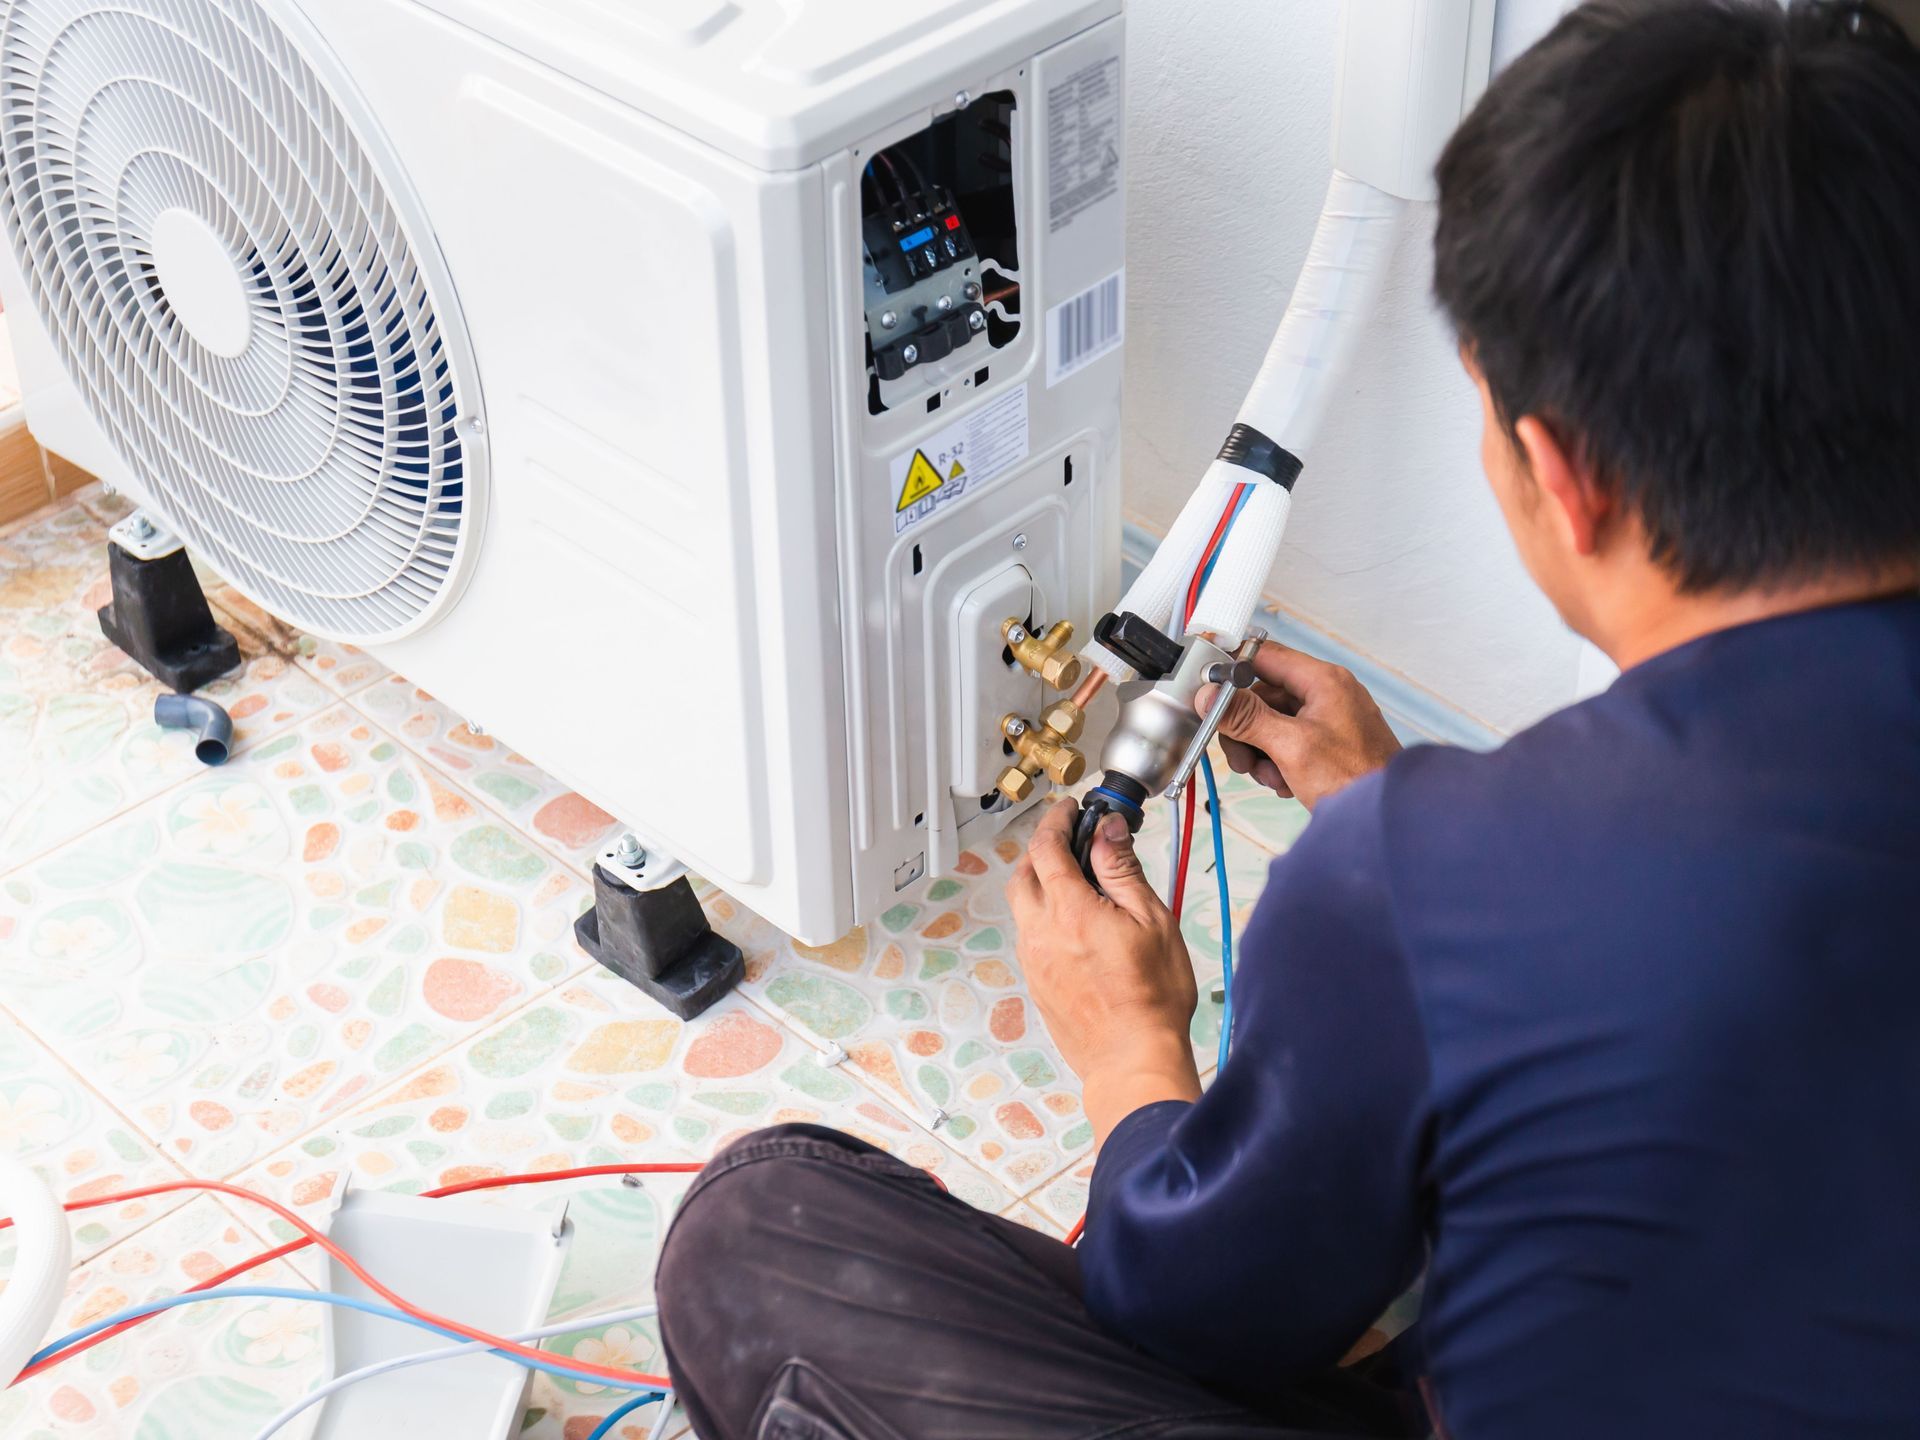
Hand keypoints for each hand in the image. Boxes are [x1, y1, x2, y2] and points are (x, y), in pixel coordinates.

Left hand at [1007, 798, 1201, 1144]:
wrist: (1132, 1059)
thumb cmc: (1152, 998)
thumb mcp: (1152, 921)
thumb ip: (1123, 870)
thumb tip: (1107, 831)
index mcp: (1070, 911)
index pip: (1047, 847)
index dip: (1057, 820)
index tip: (1071, 810)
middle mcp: (1041, 932)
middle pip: (1023, 873)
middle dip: (1042, 849)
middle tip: (1071, 841)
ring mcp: (1034, 960)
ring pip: (1023, 906)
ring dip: (1042, 883)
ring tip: (1078, 883)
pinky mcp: (1036, 983)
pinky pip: (1030, 935)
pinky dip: (1045, 916)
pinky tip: (1076, 925)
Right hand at [1199, 641, 1401, 810]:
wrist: (1384, 818)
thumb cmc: (1355, 779)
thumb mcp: (1290, 746)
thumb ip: (1247, 717)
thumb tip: (1211, 696)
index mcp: (1323, 680)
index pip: (1264, 656)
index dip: (1232, 672)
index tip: (1210, 693)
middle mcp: (1326, 693)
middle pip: (1263, 696)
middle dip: (1246, 729)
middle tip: (1242, 758)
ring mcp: (1327, 718)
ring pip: (1270, 722)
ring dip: (1260, 751)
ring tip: (1270, 776)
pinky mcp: (1326, 742)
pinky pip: (1286, 741)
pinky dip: (1277, 761)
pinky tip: (1285, 782)